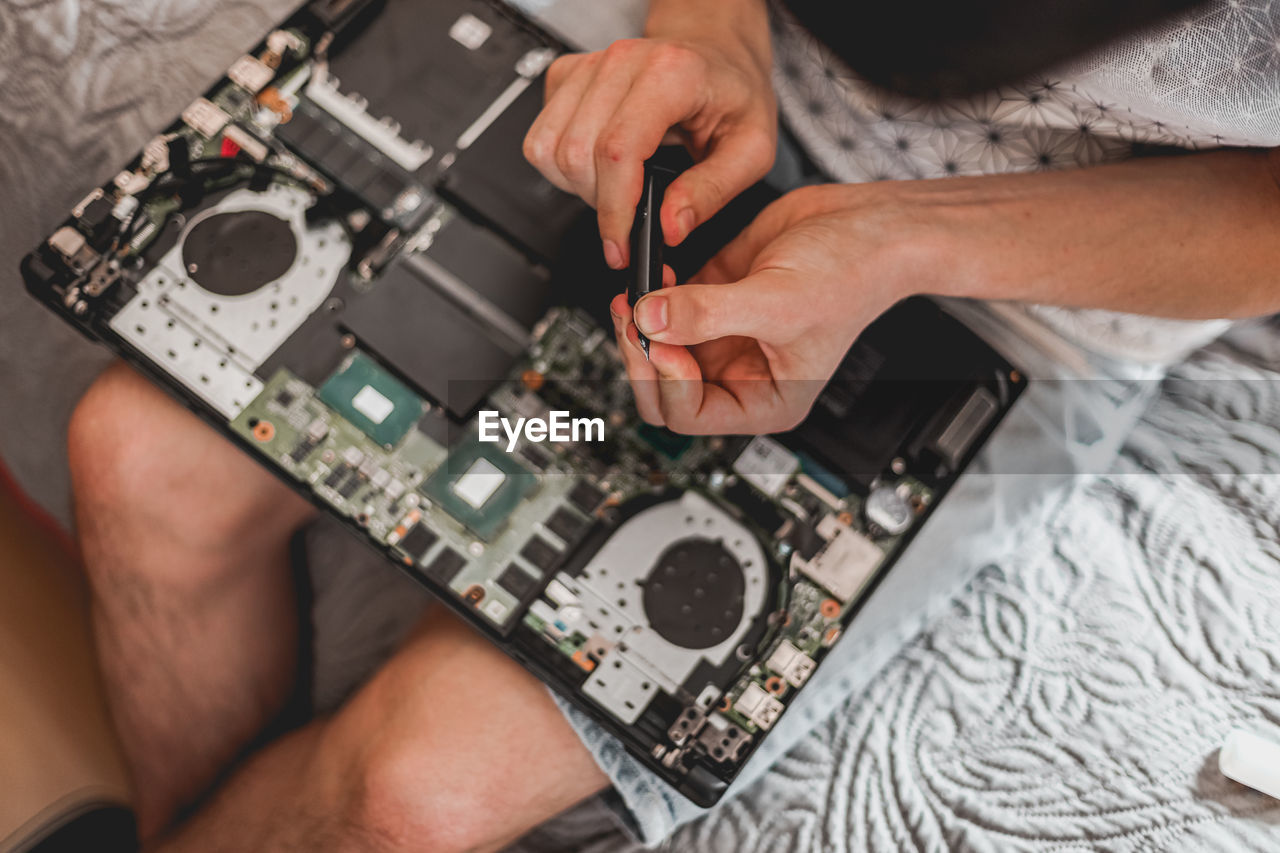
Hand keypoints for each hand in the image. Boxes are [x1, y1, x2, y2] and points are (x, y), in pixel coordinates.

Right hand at [522, 2, 774, 268]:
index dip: (614, 209)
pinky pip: (539, 137)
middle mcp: (623, 62)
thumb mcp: (751, 150)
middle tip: (630, 215)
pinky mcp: (566, 76)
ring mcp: (590, 66)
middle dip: (600, 204)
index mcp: (672, 74)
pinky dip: (561, 166)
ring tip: (616, 189)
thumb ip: (712, 192)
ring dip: (576, 186)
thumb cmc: (732, 95)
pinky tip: (597, 166)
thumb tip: (671, 228)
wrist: (716, 55)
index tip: (622, 245)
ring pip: (547, 149)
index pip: (618, 150)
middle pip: (577, 155)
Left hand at [609, 184, 937, 433]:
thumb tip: (651, 319)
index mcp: (764, 399)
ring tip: (635, 289)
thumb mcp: (777, 301)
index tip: (663, 337)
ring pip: (658, 348)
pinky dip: (651, 291)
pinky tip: (653, 267)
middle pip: (662, 390)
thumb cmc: (851, 275)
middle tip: (633, 316)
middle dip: (643, 355)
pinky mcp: (714, 297)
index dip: (667, 379)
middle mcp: (741, 374)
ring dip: (641, 322)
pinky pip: (665, 308)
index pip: (689, 413)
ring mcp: (724, 336)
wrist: (871, 224)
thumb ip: (707, 313)